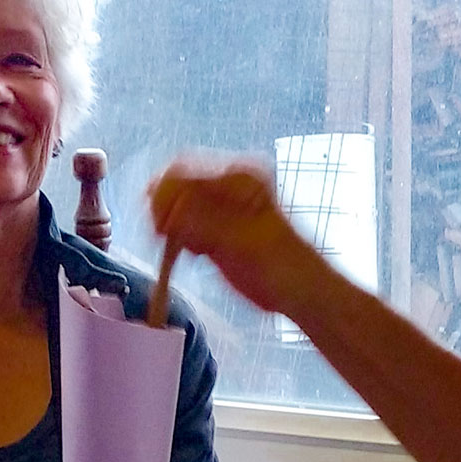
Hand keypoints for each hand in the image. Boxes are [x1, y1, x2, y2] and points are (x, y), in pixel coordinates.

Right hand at [147, 157, 335, 318]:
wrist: (299, 290)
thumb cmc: (283, 266)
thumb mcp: (243, 244)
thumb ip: (206, 225)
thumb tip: (171, 214)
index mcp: (239, 177)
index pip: (184, 171)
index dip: (165, 197)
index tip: (161, 227)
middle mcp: (227, 185)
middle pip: (175, 185)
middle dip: (165, 212)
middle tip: (166, 240)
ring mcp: (219, 206)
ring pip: (175, 206)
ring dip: (171, 228)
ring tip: (192, 250)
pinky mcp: (213, 227)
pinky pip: (181, 225)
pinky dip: (180, 239)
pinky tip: (197, 254)